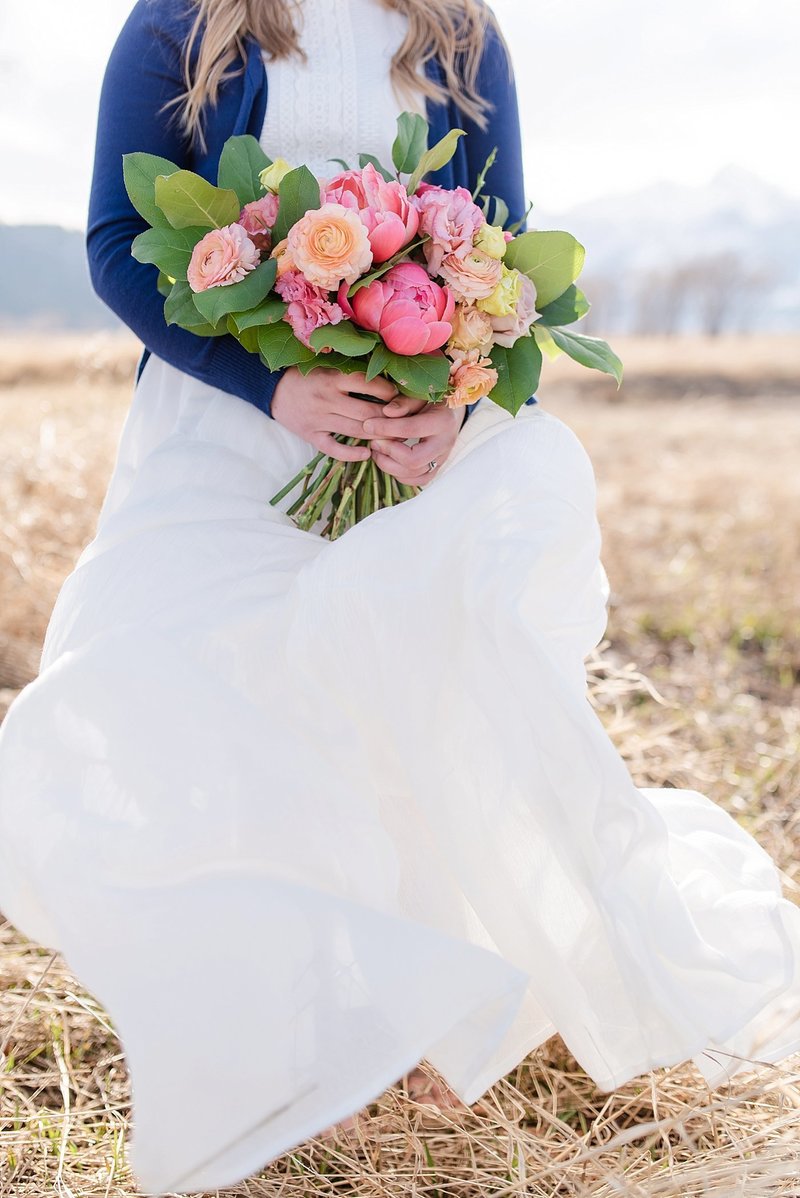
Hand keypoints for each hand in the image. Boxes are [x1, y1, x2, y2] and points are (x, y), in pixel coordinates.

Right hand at [270, 366, 399, 460]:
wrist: (273, 391)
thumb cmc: (307, 376)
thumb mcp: (328, 367)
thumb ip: (351, 373)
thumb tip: (388, 377)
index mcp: (332, 378)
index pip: (368, 384)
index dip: (389, 392)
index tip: (400, 397)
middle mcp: (326, 399)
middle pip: (367, 412)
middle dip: (389, 418)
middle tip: (405, 421)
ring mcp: (318, 419)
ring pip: (356, 431)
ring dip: (377, 436)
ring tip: (393, 437)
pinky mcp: (311, 436)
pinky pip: (335, 449)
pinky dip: (352, 454)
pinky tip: (367, 454)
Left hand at [362, 395, 466, 485]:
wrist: (450, 410)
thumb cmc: (432, 398)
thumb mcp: (420, 394)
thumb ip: (404, 402)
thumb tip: (386, 412)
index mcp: (442, 421)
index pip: (411, 429)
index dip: (385, 428)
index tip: (367, 425)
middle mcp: (445, 443)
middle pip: (414, 461)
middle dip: (388, 453)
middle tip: (374, 442)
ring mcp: (443, 458)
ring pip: (414, 474)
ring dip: (389, 466)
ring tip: (377, 450)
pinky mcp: (438, 467)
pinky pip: (419, 481)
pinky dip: (400, 475)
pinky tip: (389, 460)